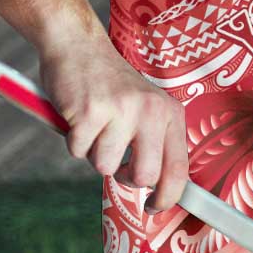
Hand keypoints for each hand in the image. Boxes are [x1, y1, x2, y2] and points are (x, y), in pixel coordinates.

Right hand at [38, 36, 188, 213]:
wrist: (78, 45)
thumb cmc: (110, 84)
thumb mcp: (146, 107)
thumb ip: (155, 141)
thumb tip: (159, 188)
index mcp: (170, 112)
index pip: (179, 168)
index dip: (168, 197)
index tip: (154, 207)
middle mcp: (151, 111)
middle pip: (144, 176)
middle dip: (125, 178)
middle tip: (115, 161)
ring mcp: (121, 110)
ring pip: (105, 167)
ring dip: (94, 153)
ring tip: (95, 125)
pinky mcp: (90, 112)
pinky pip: (78, 151)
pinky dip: (73, 140)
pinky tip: (78, 116)